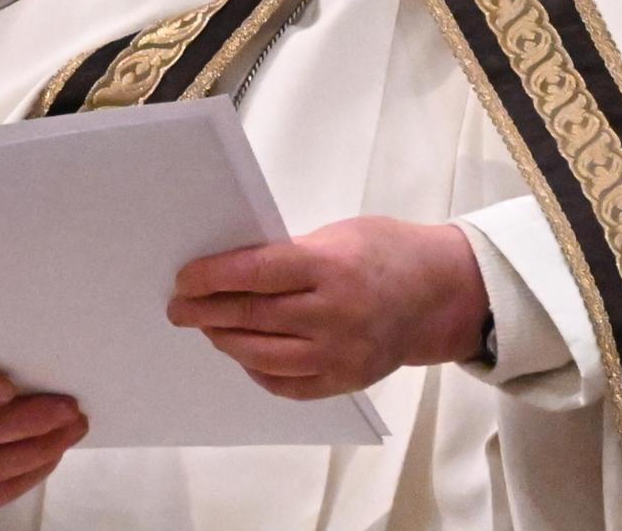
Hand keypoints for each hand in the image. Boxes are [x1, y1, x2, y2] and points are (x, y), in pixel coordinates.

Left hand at [167, 216, 488, 399]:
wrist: (441, 293)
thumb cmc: (386, 253)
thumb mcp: (338, 236)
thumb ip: (290, 256)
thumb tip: (231, 272)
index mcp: (331, 267)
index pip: (255, 273)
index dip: (211, 276)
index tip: (184, 279)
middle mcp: (334, 314)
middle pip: (252, 316)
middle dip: (206, 311)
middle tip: (180, 307)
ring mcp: (340, 354)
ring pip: (262, 355)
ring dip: (226, 340)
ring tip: (209, 328)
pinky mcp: (344, 381)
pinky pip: (285, 384)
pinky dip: (257, 369)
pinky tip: (244, 353)